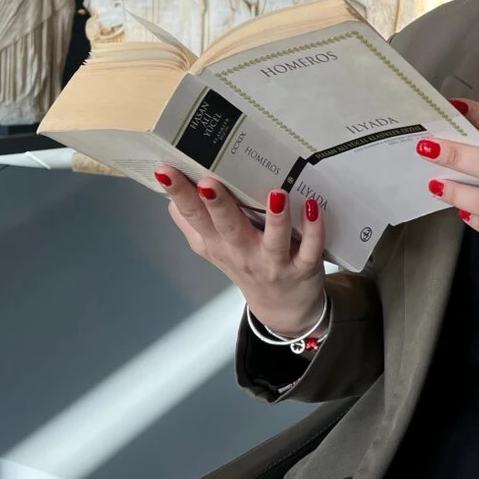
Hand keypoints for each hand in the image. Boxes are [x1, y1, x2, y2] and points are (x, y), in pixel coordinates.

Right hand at [156, 165, 326, 337]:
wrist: (283, 308)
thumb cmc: (247, 267)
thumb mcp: (213, 248)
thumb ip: (192, 222)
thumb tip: (169, 191)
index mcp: (217, 243)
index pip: (193, 216)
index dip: (178, 194)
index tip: (165, 170)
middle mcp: (242, 252)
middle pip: (227, 227)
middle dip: (216, 205)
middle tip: (207, 183)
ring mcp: (274, 262)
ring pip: (273, 240)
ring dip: (275, 217)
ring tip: (275, 194)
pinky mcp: (304, 267)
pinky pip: (310, 249)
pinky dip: (313, 230)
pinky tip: (313, 208)